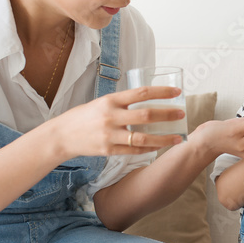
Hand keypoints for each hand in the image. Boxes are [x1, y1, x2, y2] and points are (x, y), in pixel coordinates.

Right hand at [50, 86, 183, 161]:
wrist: (61, 135)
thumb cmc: (84, 117)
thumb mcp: (101, 103)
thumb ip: (121, 103)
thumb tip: (147, 102)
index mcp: (110, 100)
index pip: (141, 93)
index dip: (161, 92)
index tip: (177, 92)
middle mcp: (111, 116)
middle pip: (146, 115)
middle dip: (168, 115)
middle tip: (182, 114)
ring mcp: (110, 134)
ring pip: (143, 138)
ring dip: (164, 138)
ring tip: (178, 138)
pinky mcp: (108, 150)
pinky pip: (134, 150)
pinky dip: (149, 149)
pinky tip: (159, 147)